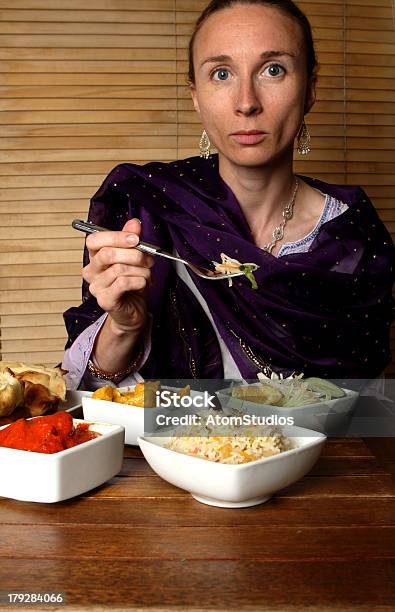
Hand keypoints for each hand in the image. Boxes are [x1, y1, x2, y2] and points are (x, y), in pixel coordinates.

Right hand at [83, 218, 153, 334]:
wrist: (133, 312)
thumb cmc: (132, 285)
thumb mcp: (134, 259)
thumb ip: (132, 240)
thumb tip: (134, 223)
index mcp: (95, 257)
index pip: (95, 240)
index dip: (116, 237)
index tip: (135, 239)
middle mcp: (92, 271)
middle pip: (107, 254)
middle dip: (134, 254)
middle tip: (148, 260)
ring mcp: (96, 287)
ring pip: (119, 269)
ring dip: (140, 270)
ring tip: (147, 275)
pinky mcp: (105, 300)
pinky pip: (123, 283)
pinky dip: (139, 281)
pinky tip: (143, 284)